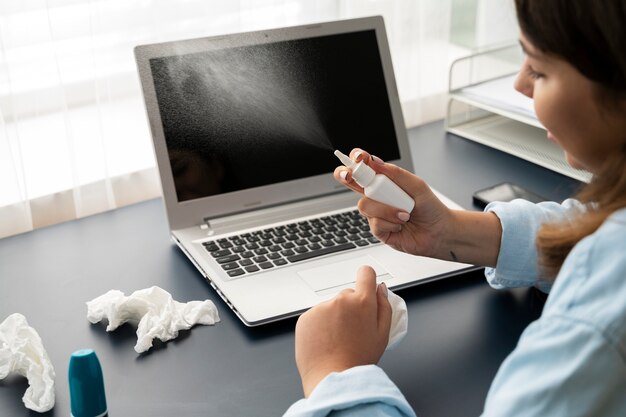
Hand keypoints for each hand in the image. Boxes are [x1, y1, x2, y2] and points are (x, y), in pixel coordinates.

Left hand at [294, 266, 391, 396]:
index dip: (367, 278)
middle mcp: (340, 300)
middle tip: (352, 331)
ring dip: (334, 318)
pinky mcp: (306, 317)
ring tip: (337, 341)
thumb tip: (381, 288)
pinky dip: (320, 326)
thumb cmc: (359, 360)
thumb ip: (384, 306)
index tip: (366, 284)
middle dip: (351, 307)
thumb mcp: (383, 335)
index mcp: (362, 302)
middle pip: (348, 294)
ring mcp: (321, 308)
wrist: (332, 379)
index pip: (365, 273)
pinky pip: (316, 316)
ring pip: (331, 307)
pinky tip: (325, 342)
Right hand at [334, 148, 452, 258]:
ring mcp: (375, 213)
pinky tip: (401, 224)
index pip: (364, 167)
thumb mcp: (417, 185)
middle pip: (351, 182)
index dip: (355, 160)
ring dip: (386, 209)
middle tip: (349, 175)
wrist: (439, 232)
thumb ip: (395, 173)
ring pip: (365, 205)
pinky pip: (374, 223)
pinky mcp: (378, 230)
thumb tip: (375, 162)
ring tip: (404, 213)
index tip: (358, 158)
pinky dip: (391, 222)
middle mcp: (377, 196)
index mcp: (384, 181)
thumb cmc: (430, 208)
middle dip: (345, 175)